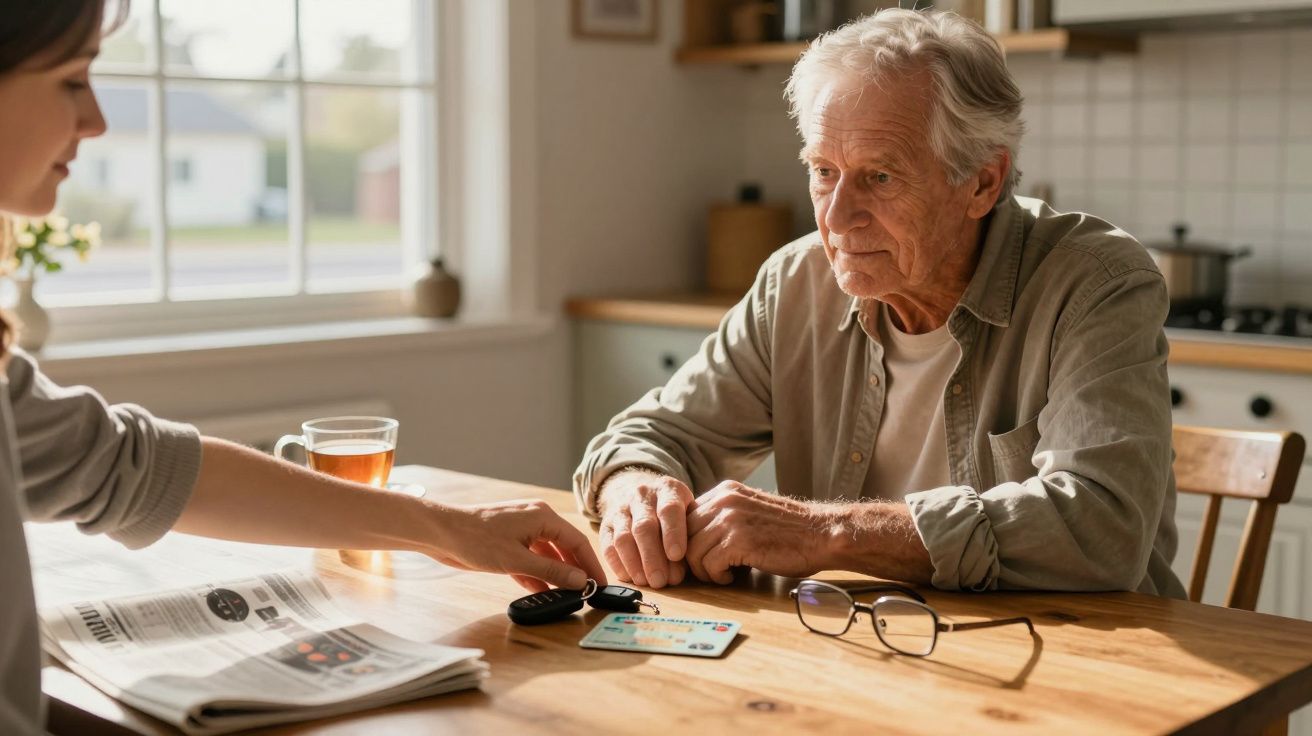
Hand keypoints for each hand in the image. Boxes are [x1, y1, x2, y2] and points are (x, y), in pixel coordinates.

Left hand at [426, 499, 607, 592]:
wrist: (440, 533)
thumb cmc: (476, 538)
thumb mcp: (517, 559)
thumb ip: (551, 570)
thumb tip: (579, 580)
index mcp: (542, 516)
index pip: (577, 541)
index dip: (591, 564)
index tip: (600, 585)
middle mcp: (535, 520)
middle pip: (564, 548)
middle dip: (575, 571)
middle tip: (586, 593)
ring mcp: (520, 532)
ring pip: (547, 555)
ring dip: (555, 575)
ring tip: (565, 596)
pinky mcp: (507, 544)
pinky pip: (529, 560)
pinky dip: (536, 575)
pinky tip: (541, 591)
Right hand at [596, 469, 693, 588]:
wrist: (643, 496)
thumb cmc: (674, 513)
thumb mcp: (688, 512)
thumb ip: (688, 536)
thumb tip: (679, 571)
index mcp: (667, 489)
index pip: (669, 509)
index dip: (673, 533)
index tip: (677, 555)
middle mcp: (642, 495)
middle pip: (644, 527)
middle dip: (652, 557)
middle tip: (660, 580)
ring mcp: (621, 509)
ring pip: (624, 538)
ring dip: (635, 564)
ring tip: (646, 582)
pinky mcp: (606, 525)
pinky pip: (608, 547)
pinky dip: (618, 565)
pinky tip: (630, 578)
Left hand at [685, 481, 830, 583]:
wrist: (821, 535)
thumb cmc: (789, 531)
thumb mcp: (749, 511)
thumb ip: (723, 516)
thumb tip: (692, 539)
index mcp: (725, 491)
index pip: (685, 516)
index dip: (687, 541)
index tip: (699, 557)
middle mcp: (724, 500)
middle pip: (683, 534)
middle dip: (691, 558)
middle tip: (708, 571)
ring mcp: (730, 519)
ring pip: (691, 551)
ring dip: (704, 570)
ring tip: (722, 574)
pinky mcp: (738, 541)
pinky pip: (709, 564)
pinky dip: (717, 576)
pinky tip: (732, 577)